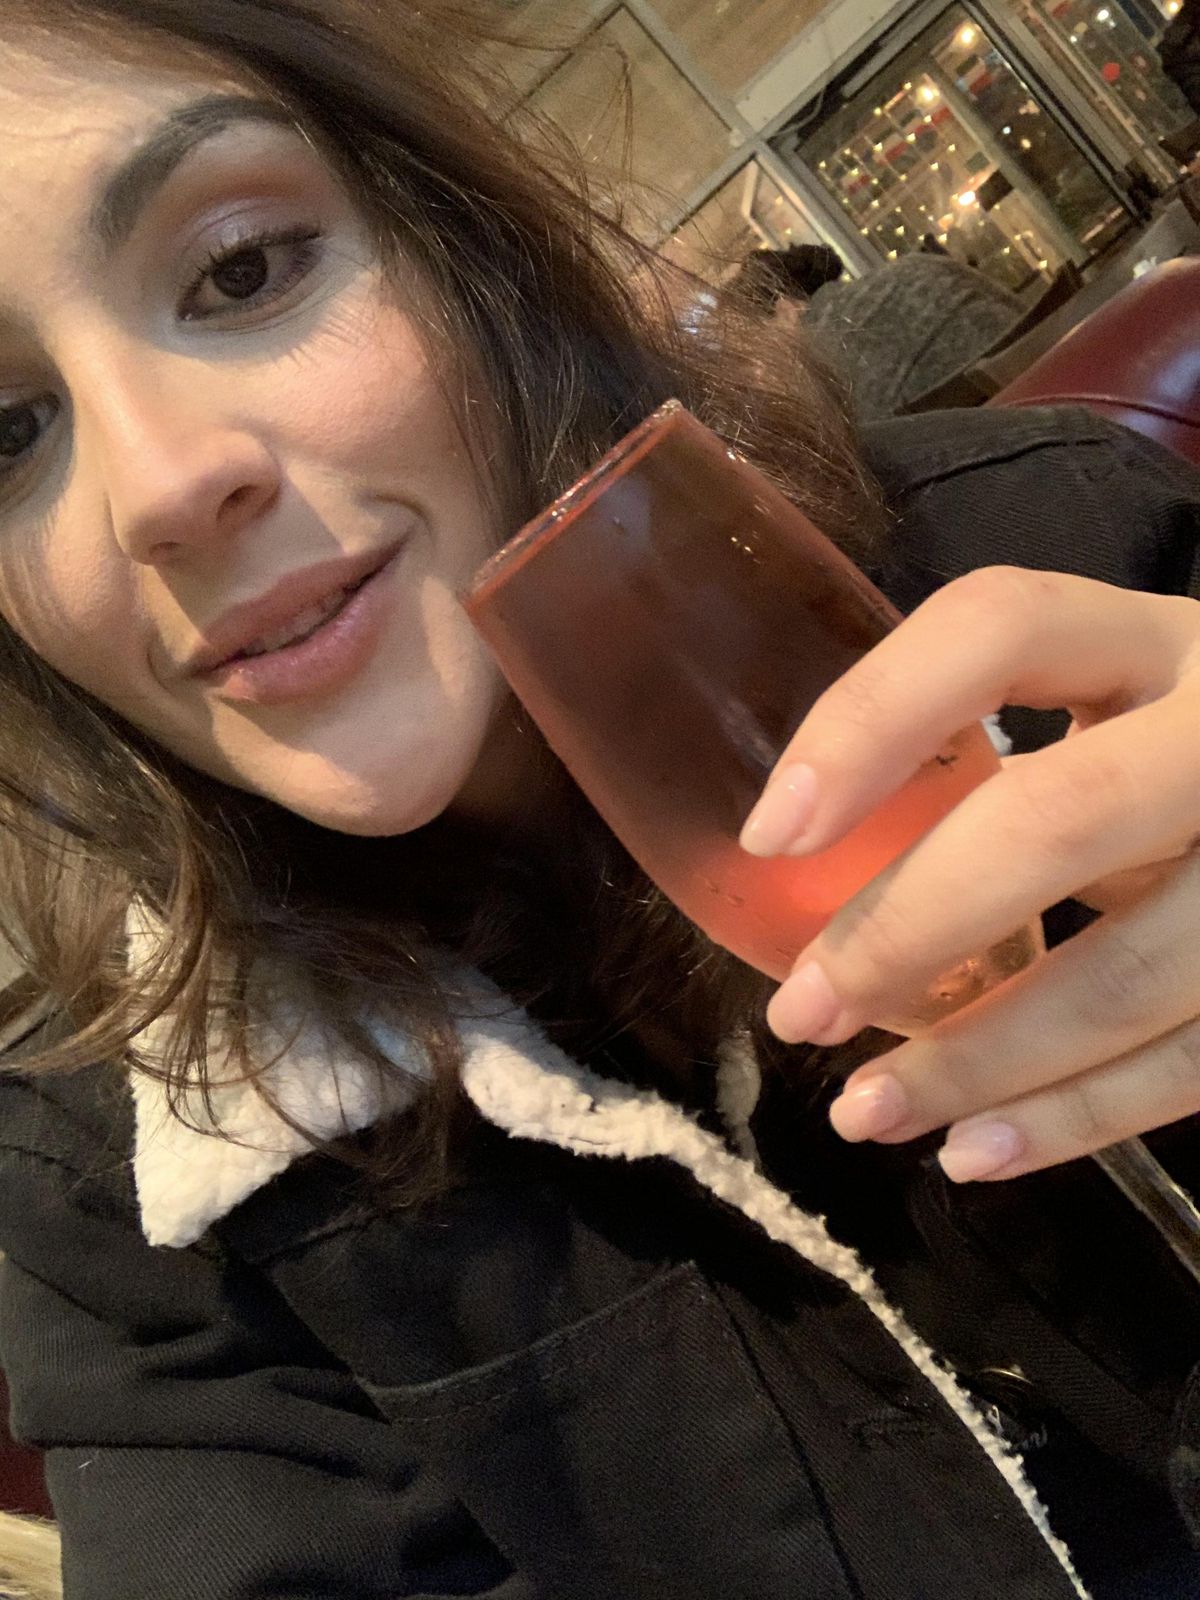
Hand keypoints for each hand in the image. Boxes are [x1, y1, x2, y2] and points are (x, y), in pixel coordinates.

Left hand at [740, 566, 1199, 1181]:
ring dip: (978, 1060)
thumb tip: (802, 853)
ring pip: (1127, 971)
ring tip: (863, 1112)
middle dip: (907, 928)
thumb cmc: (1187, 758)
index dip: (873, 721)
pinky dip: (1077, 1118)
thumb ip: (992, 751)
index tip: (771, 834)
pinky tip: (976, 1149)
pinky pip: (1194, 1062)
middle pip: (1057, 818)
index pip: (1001, 627)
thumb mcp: (1114, 715)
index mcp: (1154, 641)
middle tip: (801, 1012)